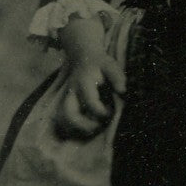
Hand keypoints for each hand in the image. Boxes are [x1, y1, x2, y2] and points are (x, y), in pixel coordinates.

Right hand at [54, 15, 125, 137]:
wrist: (82, 56)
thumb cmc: (100, 64)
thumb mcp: (110, 65)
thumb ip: (117, 77)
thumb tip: (122, 91)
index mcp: (84, 83)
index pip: (91, 104)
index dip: (103, 113)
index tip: (111, 112)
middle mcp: (72, 92)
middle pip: (69, 114)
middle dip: (84, 126)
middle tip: (98, 127)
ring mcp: (67, 99)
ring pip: (63, 119)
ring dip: (76, 129)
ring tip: (92, 129)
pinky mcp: (65, 104)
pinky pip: (63, 120)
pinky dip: (72, 128)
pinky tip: (85, 128)